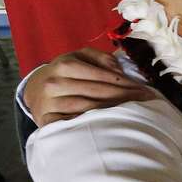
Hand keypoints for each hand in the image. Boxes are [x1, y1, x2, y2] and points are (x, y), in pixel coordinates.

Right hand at [24, 48, 152, 126]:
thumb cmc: (64, 72)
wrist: (35, 89)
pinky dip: (91, 123)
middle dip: (124, 97)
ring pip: (88, 108)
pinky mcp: (46, 120)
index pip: (101, 76)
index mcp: (65, 65)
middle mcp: (55, 83)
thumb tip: (119, 69)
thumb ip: (100, 57)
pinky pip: (72, 123)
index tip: (144, 90)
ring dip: (113, 111)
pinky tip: (108, 124)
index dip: (125, 83)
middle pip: (97, 92)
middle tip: (146, 101)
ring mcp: (49, 103)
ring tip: (133, 112)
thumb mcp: (78, 56)